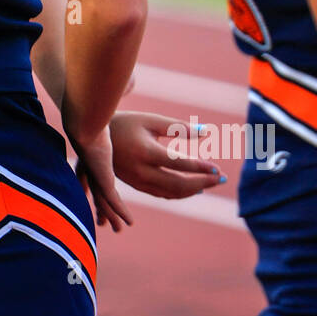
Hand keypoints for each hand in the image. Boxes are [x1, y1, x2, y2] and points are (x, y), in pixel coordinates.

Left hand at [70, 122, 132, 232]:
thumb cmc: (98, 121)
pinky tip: (128, 221)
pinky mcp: (104, 180)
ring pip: (103, 203)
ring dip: (112, 216)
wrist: (86, 121)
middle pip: (97, 197)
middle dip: (102, 211)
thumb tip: (104, 135)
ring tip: (120, 229)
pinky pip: (112, 200)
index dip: (95, 195)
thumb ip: (101, 138)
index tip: (99, 205)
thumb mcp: (101, 133)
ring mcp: (98, 178)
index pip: (91, 182)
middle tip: (106, 224)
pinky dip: (120, 211)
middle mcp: (93, 173)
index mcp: (92, 161)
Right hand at [109, 110, 225, 197]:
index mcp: (145, 152)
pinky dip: (180, 193)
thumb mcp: (151, 121)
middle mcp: (140, 171)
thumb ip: (179, 127)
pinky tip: (194, 188)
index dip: (200, 167)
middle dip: (202, 183)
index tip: (217, 168)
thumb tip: (206, 132)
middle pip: (177, 185)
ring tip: (211, 182)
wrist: (95, 136)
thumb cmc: (127, 123)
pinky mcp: (135, 186)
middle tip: (222, 178)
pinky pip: (162, 194)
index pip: (179, 164)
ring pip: (170, 193)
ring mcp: (136, 181)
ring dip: (193, 190)